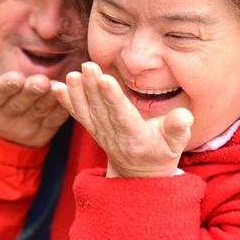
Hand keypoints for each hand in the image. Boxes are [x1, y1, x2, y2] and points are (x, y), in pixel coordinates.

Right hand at [0, 35, 69, 146]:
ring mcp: (28, 126)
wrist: (2, 137)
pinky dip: (66, 106)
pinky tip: (74, 92)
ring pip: (41, 110)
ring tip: (59, 84)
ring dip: (51, 98)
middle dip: (31, 92)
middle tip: (41, 81)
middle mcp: (7, 117)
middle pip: (21, 103)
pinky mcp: (46, 131)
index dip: (5, 87)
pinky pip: (58, 119)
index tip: (15, 78)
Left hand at [52, 62, 192, 177]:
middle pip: (101, 109)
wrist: (138, 174)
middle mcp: (114, 136)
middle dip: (92, 87)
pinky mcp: (92, 130)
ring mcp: (100, 134)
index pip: (122, 115)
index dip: (113, 98)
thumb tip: (184, 115)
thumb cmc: (161, 151)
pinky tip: (55, 87)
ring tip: (72, 75)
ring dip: (77, 93)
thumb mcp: (176, 143)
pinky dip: (66, 102)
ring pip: (87, 111)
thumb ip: (178, 128)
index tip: (104, 79)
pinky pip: (78, 115)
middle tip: (87, 65)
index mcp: (135, 137)